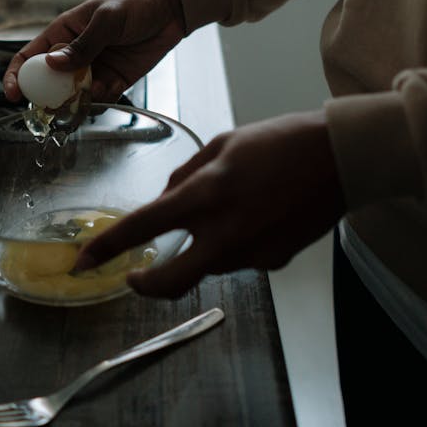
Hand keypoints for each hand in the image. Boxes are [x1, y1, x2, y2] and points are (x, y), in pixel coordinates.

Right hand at [2, 0, 186, 102]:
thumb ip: (82, 44)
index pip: (30, 56)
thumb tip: (52, 63)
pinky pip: (99, 98)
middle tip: (57, 104)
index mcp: (63, 33)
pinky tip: (109, 88)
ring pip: (74, 94)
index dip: (17, 75)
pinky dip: (100, 100)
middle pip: (49, 82)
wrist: (171, 11)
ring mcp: (93, 69)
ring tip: (92, 91)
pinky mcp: (114, 81)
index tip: (15, 94)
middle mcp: (74, 54)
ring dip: (77, 100)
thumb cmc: (135, 4)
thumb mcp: (107, 19)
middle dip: (50, 96)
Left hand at [74, 111, 344, 297]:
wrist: (342, 159)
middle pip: (170, 281)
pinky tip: (257, 214)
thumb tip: (166, 198)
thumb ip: (187, 174)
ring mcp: (251, 253)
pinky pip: (239, 258)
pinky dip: (235, 242)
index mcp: (206, 194)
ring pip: (208, 263)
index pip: (141, 228)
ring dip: (203, 245)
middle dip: (144, 285)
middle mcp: (224, 232)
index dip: (106, 247)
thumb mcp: (224, 143)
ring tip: (232, 206)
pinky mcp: (273, 262)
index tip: (84, 259)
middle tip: (133, 276)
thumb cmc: (283, 142)